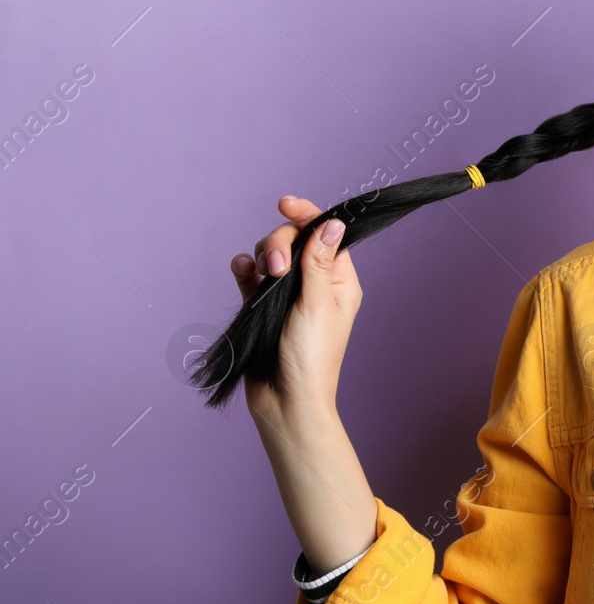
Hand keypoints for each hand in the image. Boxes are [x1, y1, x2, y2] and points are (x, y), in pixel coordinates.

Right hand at [229, 195, 362, 418]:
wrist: (284, 400)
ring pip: (271, 255)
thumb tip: (334, 223)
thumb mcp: (318, 305)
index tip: (286, 203)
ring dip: (263, 255)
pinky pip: (251, 275)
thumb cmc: (310, 359)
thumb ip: (320, 263)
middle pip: (295, 240)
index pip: (326, 235)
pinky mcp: (262, 306)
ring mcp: (287, 294)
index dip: (307, 216)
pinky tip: (242, 270)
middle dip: (281, 243)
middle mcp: (316, 284)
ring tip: (263, 275)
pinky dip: (245, 268)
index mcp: (341, 282)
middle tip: (277, 268)